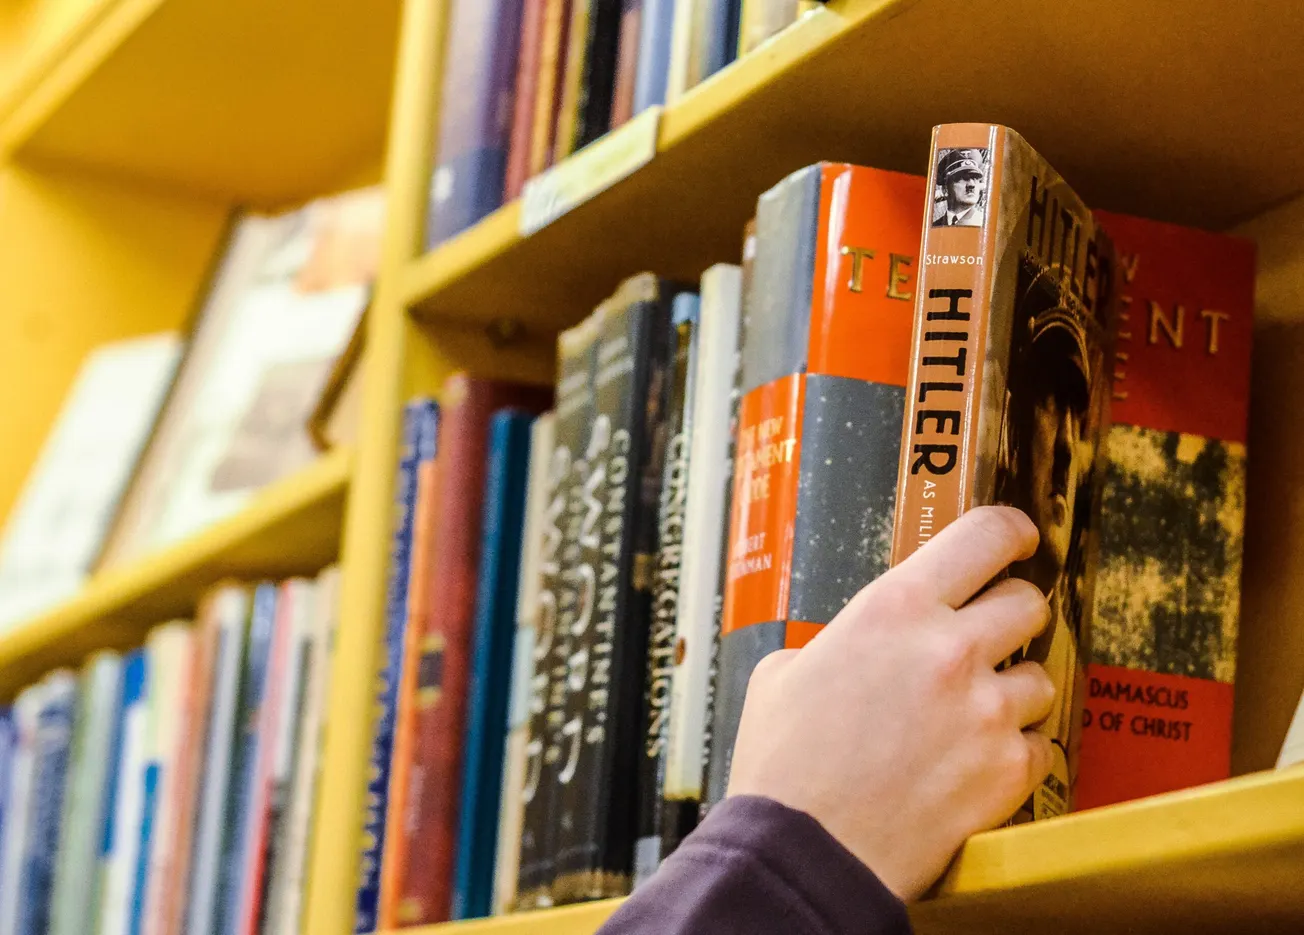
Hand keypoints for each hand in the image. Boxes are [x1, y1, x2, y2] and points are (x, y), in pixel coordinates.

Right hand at [726, 506, 1054, 901]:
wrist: (805, 850)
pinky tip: (972, 765)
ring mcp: (986, 710)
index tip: (1017, 539)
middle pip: (1027, 602)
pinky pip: (1039, 745)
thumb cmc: (786, 764)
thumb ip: (841, 641)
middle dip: (1010, 617)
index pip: (984, 535)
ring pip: (1040, 677)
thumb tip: (859, 645)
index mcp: (893, 608)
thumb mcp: (786, 672)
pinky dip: (1013, 753)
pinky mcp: (1007, 769)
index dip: (1010, 532)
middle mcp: (949, 648)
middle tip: (986, 639)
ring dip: (1010, 692)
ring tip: (968, 718)